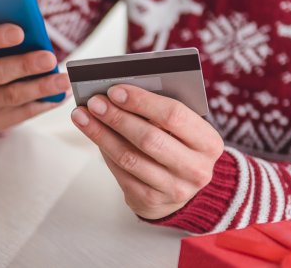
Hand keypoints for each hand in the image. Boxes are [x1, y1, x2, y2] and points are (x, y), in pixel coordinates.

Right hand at [0, 23, 69, 131]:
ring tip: (63, 80)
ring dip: (40, 87)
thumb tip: (36, 36)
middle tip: (50, 59)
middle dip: (25, 65)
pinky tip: (60, 95)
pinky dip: (43, 103)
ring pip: (11, 96)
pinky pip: (21, 113)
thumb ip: (4, 38)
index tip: (20, 32)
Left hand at [70, 85, 223, 219]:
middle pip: (149, 138)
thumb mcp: (182, 129)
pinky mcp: (150, 200)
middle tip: (94, 102)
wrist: (182, 188)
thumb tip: (118, 92)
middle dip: (117, 117)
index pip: (174, 115)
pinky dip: (103, 149)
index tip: (115, 90)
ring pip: (129, 157)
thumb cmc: (178, 146)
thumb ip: (159, 111)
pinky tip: (91, 133)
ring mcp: (173, 188)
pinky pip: (120, 172)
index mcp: (208, 142)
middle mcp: (196, 169)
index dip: (141, 101)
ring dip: (101, 134)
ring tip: (82, 115)